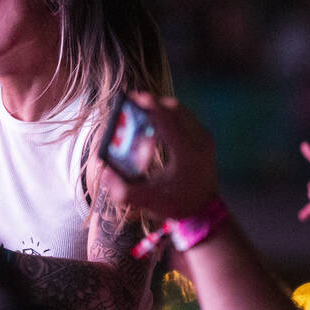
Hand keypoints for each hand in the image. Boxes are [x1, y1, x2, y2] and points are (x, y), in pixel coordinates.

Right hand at [98, 95, 218, 221]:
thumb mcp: (147, 201)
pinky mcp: (205, 138)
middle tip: (132, 105)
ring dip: (160, 109)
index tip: (131, 96)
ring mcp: (204, 138)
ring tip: (142, 114)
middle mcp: (198, 141)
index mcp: (186, 152)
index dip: (148, 105)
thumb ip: (123, 190)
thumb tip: (104, 171)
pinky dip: (169, 116)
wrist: (203, 212)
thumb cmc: (175, 205)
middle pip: (174, 108)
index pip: (167, 119)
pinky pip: (185, 117)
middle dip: (152, 104)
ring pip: (180, 110)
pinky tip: (156, 125)